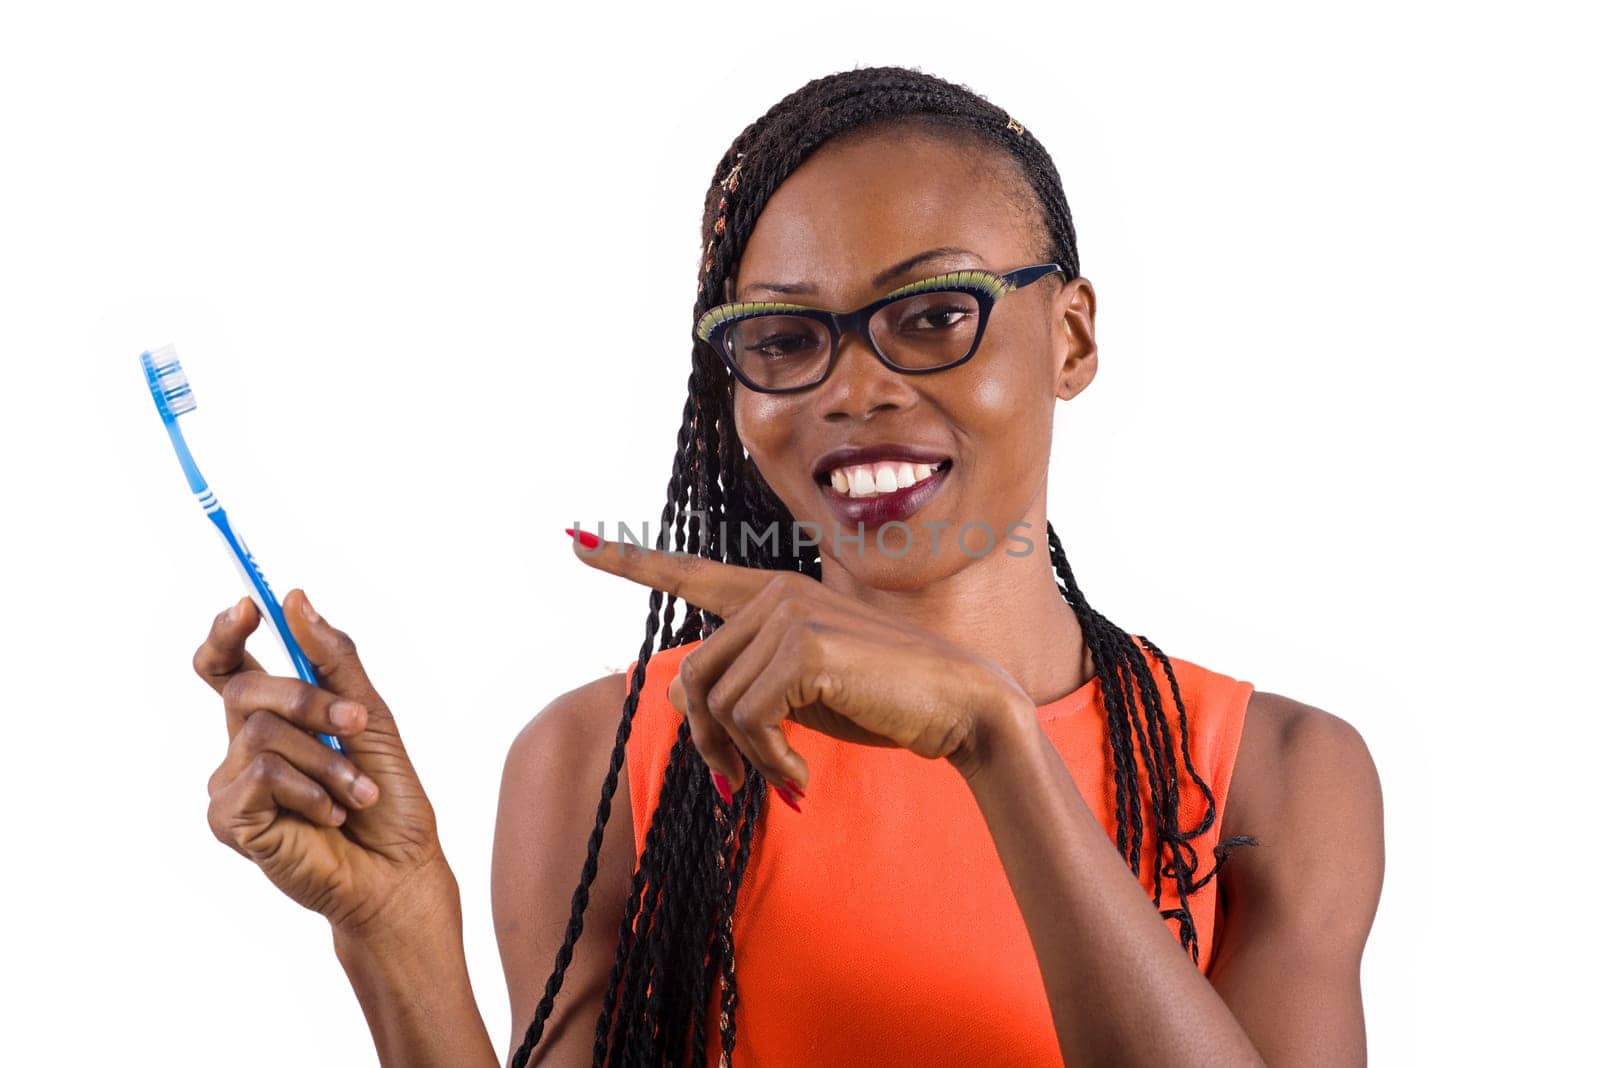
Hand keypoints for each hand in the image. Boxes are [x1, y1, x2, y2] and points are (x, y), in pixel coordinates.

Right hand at [193, 590, 449, 936]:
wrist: (399, 869)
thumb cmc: (388, 799)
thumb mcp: (370, 717)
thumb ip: (333, 661)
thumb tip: (295, 598)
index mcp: (275, 717)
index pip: (229, 665)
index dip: (227, 632)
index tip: (249, 606)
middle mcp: (244, 746)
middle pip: (244, 687)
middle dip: (309, 699)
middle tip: (358, 725)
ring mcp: (231, 783)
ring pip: (259, 731)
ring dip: (325, 758)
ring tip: (358, 793)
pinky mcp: (229, 820)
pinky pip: (261, 774)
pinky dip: (310, 790)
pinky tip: (330, 816)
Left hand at [569, 534, 1032, 797]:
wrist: (959, 707)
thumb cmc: (882, 701)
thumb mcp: (800, 694)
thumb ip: (745, 685)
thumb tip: (682, 702)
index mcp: (773, 594)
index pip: (691, 573)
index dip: (630, 562)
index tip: (576, 543)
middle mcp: (775, 592)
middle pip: (693, 678)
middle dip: (711, 744)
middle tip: (745, 784)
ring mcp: (789, 614)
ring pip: (715, 705)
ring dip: (746, 760)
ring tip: (786, 776)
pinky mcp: (805, 647)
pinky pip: (747, 720)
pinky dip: (766, 762)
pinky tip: (800, 776)